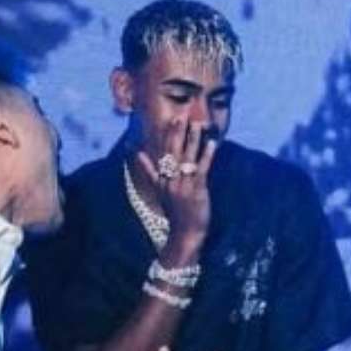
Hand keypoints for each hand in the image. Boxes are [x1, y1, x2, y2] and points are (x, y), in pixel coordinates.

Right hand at [136, 118, 216, 252]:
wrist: (184, 234)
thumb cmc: (175, 212)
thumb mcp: (159, 191)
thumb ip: (148, 171)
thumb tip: (137, 153)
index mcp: (162, 179)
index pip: (164, 153)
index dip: (169, 136)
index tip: (173, 120)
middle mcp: (170, 180)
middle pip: (174, 152)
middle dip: (178, 133)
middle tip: (182, 116)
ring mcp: (183, 185)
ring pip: (188, 158)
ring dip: (193, 140)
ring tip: (198, 124)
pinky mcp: (196, 191)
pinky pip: (202, 169)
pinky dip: (207, 156)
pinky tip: (212, 144)